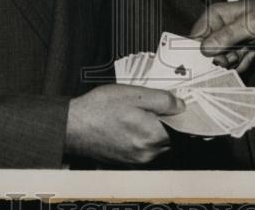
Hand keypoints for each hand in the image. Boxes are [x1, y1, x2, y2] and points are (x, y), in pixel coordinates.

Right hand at [65, 84, 183, 164]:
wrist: (72, 126)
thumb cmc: (100, 108)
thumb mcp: (135, 94)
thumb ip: (163, 100)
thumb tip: (181, 106)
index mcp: (152, 136)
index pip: (181, 129)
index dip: (180, 115)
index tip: (177, 104)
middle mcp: (147, 153)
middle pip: (170, 137)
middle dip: (167, 122)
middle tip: (154, 105)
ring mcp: (136, 159)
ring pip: (157, 143)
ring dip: (154, 129)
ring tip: (137, 113)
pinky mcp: (126, 160)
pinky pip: (143, 148)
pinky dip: (141, 136)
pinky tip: (129, 122)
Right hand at [190, 0, 254, 72]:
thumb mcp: (249, 24)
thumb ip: (227, 36)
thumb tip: (204, 49)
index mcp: (213, 17)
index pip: (194, 39)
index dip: (200, 53)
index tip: (214, 60)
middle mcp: (215, 31)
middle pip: (205, 55)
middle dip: (221, 59)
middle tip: (236, 55)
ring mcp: (224, 43)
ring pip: (219, 63)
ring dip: (234, 62)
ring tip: (247, 51)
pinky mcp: (233, 53)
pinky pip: (231, 67)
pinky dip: (242, 64)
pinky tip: (251, 55)